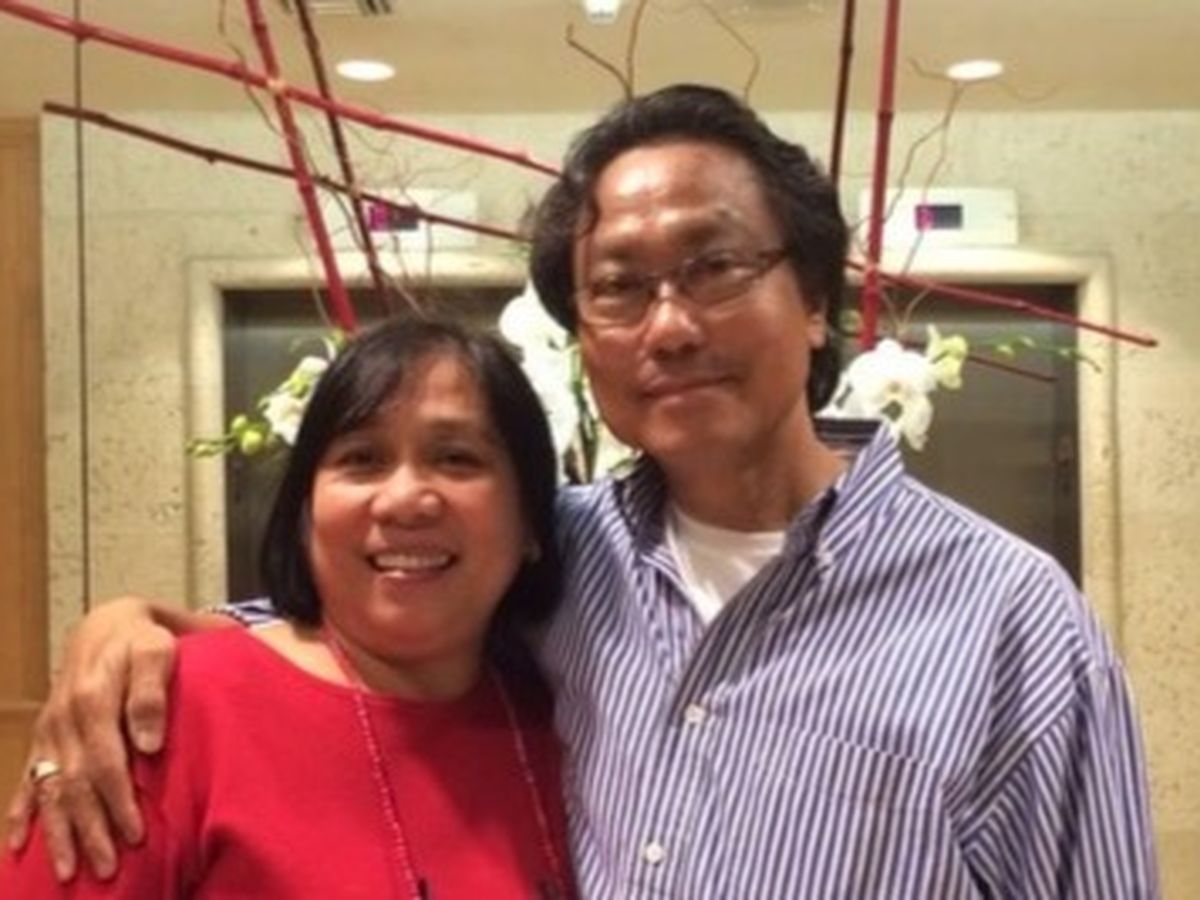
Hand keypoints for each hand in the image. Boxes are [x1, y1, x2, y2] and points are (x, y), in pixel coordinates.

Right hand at [4, 596, 176, 880]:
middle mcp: (63, 720)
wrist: (109, 624)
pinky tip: (17, 843)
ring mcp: (48, 731)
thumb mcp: (156, 651)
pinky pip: (27, 778)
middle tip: (105, 870)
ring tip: (67, 871)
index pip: (104, 762)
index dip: (118, 801)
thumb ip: (151, 693)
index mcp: (91, 700)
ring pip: (50, 790)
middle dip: (89, 830)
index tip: (134, 835)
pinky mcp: (43, 736)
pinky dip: (21, 812)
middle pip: (74, 785)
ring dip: (57, 833)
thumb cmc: (142, 640)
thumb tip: (149, 745)